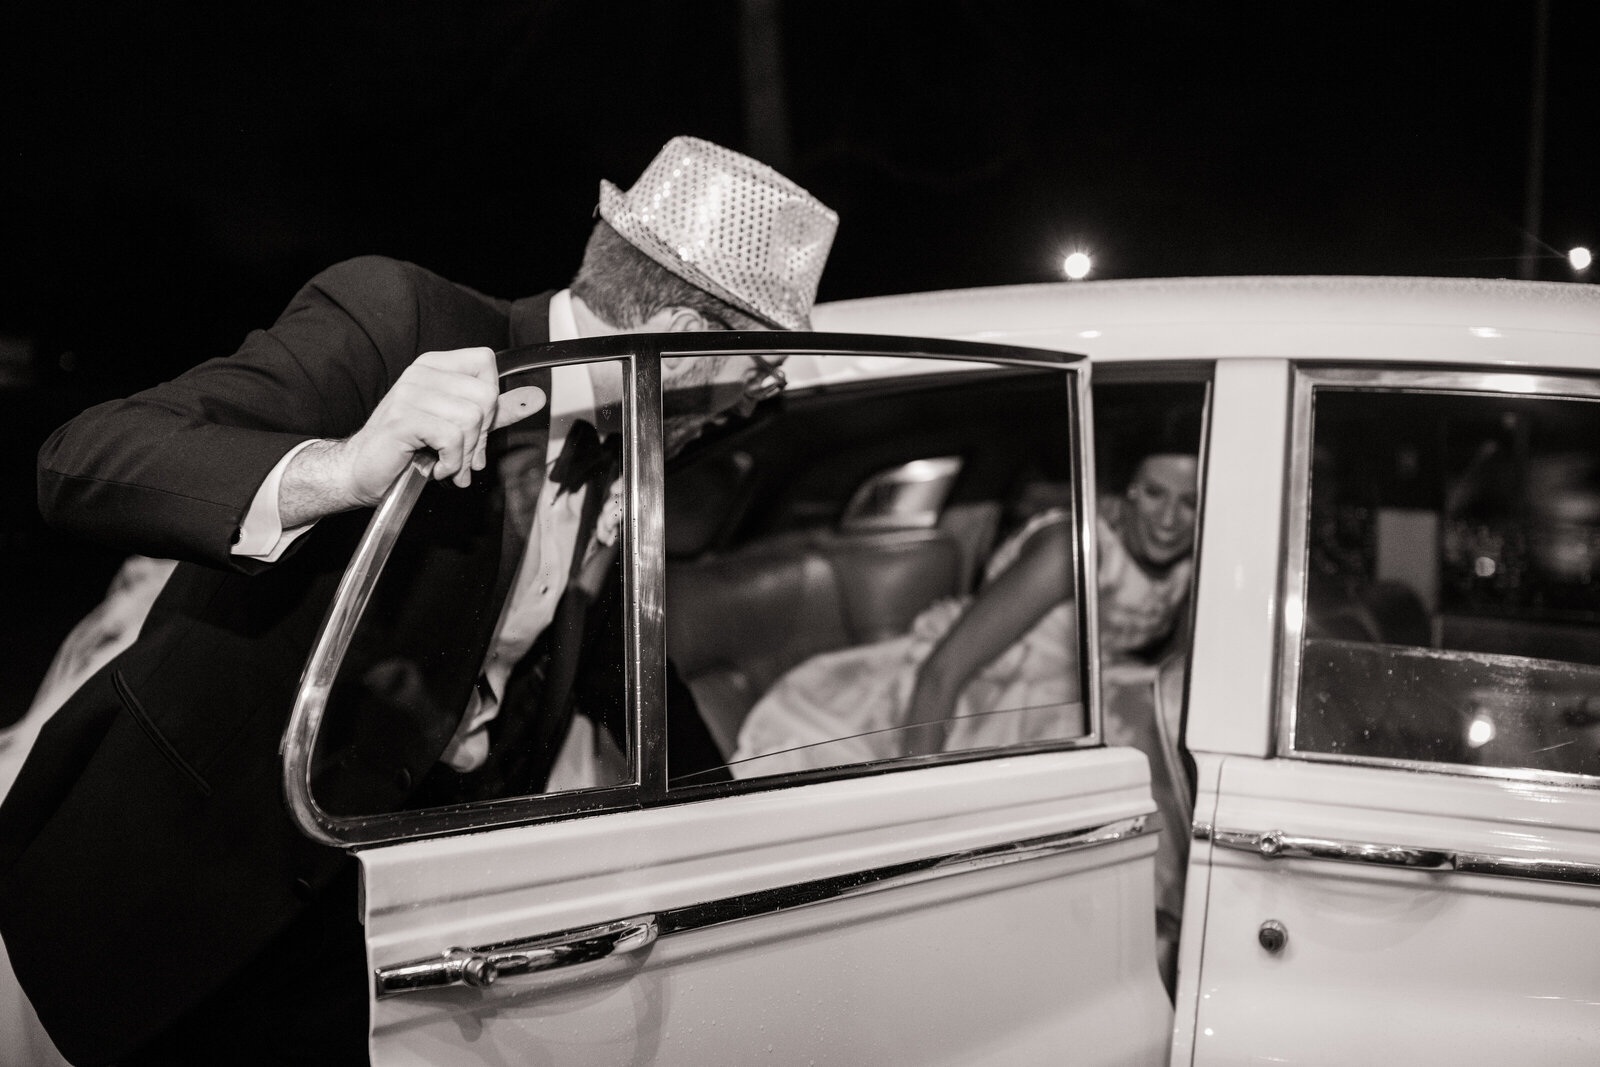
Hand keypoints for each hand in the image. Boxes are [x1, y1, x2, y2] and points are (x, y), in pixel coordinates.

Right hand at [279, 348, 546, 524]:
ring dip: (463, 454)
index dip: (491, 400)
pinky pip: (451, 438)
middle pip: (485, 395)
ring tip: (444, 463)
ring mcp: (410, 394)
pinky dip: (450, 463)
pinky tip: (433, 467)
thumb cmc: (408, 449)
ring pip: (471, 420)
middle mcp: (422, 374)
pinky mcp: (403, 420)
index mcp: (435, 367)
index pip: (486, 361)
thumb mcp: (459, 427)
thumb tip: (536, 397)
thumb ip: (496, 412)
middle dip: (480, 436)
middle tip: (460, 455)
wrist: (362, 472)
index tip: (475, 428)